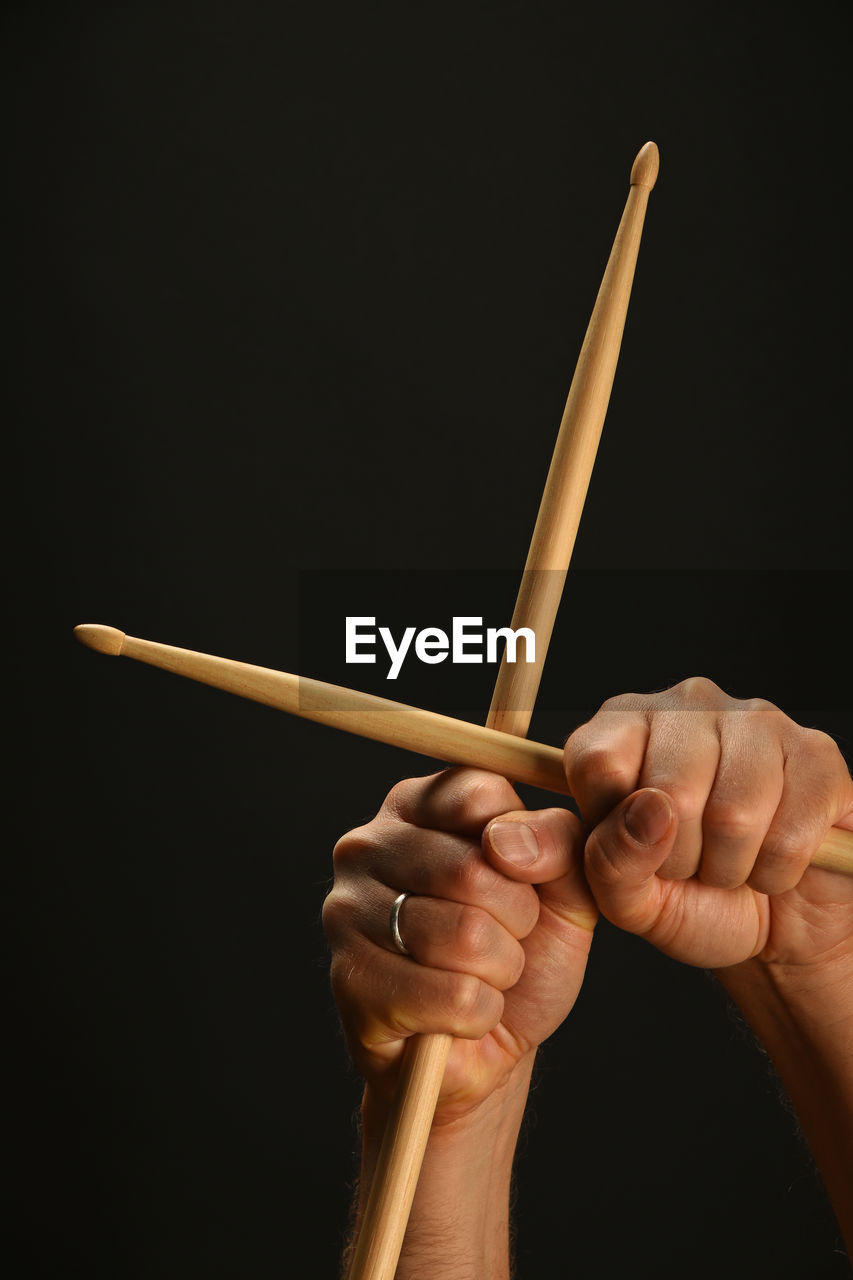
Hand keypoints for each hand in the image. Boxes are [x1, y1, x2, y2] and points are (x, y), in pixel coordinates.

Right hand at [323, 767, 596, 1122]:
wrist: (490, 1045)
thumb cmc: (523, 952)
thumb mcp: (564, 887)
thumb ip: (558, 842)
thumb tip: (506, 841)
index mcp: (414, 804)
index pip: (480, 794)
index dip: (523, 849)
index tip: (520, 879)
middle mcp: (367, 845)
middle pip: (473, 869)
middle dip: (518, 921)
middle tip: (506, 941)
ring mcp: (348, 912)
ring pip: (465, 936)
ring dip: (501, 971)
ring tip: (483, 976)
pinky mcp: (350, 981)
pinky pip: (454, 998)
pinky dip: (482, 1014)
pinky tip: (464, 1014)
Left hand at [563, 678, 852, 970]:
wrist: (772, 921)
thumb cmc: (688, 898)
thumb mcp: (628, 897)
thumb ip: (610, 860)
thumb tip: (649, 811)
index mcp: (622, 725)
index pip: (597, 763)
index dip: (614, 828)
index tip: (633, 847)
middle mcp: (686, 705)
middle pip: (669, 792)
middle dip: (678, 858)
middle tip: (690, 863)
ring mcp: (756, 720)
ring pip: (734, 814)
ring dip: (729, 868)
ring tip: (730, 863)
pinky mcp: (817, 753)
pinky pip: (791, 833)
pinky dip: (777, 871)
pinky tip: (772, 860)